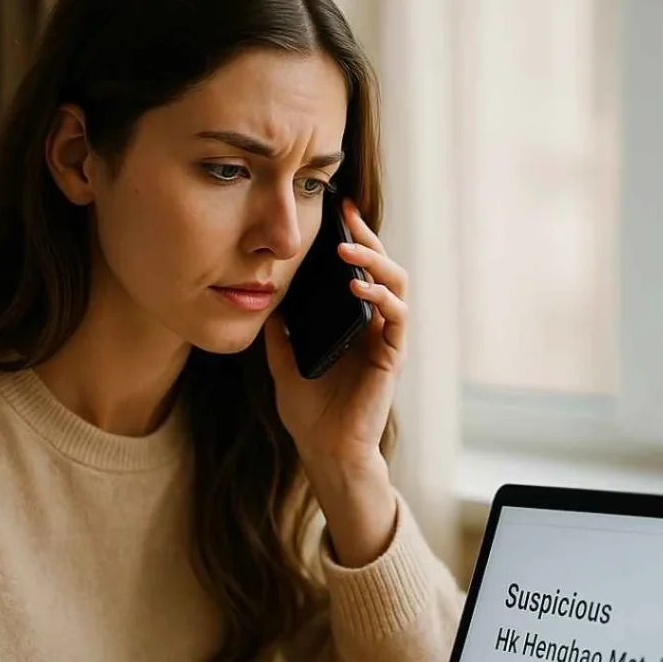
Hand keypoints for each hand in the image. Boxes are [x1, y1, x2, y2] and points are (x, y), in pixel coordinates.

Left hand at [264, 198, 407, 472]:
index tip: (334, 211)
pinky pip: (396, 316)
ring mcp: (385, 339)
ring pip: (395, 284)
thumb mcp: (283, 362)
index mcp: (350, 322)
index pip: (356, 270)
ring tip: (348, 248)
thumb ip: (280, 331)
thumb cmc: (310, 412)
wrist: (325, 450)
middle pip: (380, 267)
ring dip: (374, 261)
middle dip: (365, 236)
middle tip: (346, 213)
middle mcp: (372, 325)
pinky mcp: (392, 356)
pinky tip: (358, 286)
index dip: (351, 239)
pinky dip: (380, 296)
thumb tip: (266, 298)